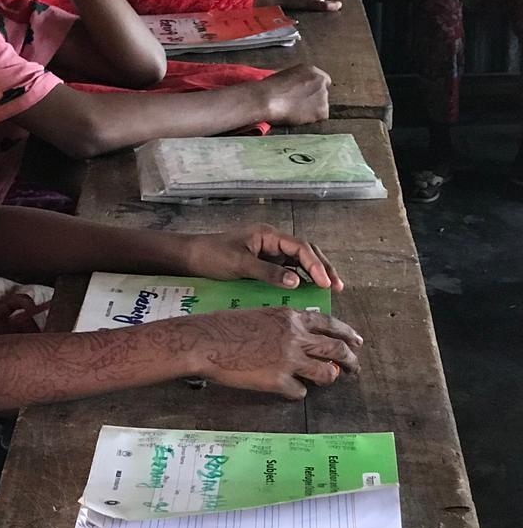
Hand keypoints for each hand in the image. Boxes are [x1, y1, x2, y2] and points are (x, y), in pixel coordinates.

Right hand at [177, 308, 362, 398]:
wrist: (205, 340)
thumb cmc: (225, 325)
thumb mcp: (260, 315)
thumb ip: (284, 324)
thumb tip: (301, 336)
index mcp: (291, 318)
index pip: (329, 324)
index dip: (347, 334)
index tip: (356, 342)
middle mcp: (295, 337)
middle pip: (336, 350)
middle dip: (350, 360)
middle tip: (355, 368)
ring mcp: (289, 360)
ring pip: (326, 373)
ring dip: (330, 378)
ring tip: (329, 380)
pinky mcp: (278, 381)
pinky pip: (299, 391)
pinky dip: (296, 391)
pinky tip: (289, 389)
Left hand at [185, 224, 342, 290]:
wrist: (189, 258)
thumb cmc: (211, 256)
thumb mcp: (239, 264)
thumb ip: (267, 272)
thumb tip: (297, 282)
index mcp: (267, 235)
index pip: (300, 247)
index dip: (316, 264)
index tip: (326, 282)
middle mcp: (271, 241)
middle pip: (305, 251)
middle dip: (322, 267)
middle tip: (337, 287)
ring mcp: (267, 252)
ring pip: (298, 260)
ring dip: (314, 273)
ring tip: (329, 290)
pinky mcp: (262, 264)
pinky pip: (287, 270)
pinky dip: (299, 279)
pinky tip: (307, 292)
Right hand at [253, 64, 330, 125]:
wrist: (267, 98)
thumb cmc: (270, 88)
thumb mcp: (285, 75)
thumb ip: (297, 80)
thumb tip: (297, 88)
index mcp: (311, 70)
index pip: (321, 81)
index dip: (311, 90)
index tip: (304, 95)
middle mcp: (320, 81)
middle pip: (322, 93)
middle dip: (312, 100)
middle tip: (297, 105)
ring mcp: (322, 95)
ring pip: (321, 106)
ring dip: (311, 110)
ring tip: (294, 111)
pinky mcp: (322, 110)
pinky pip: (320, 117)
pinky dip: (311, 119)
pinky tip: (297, 116)